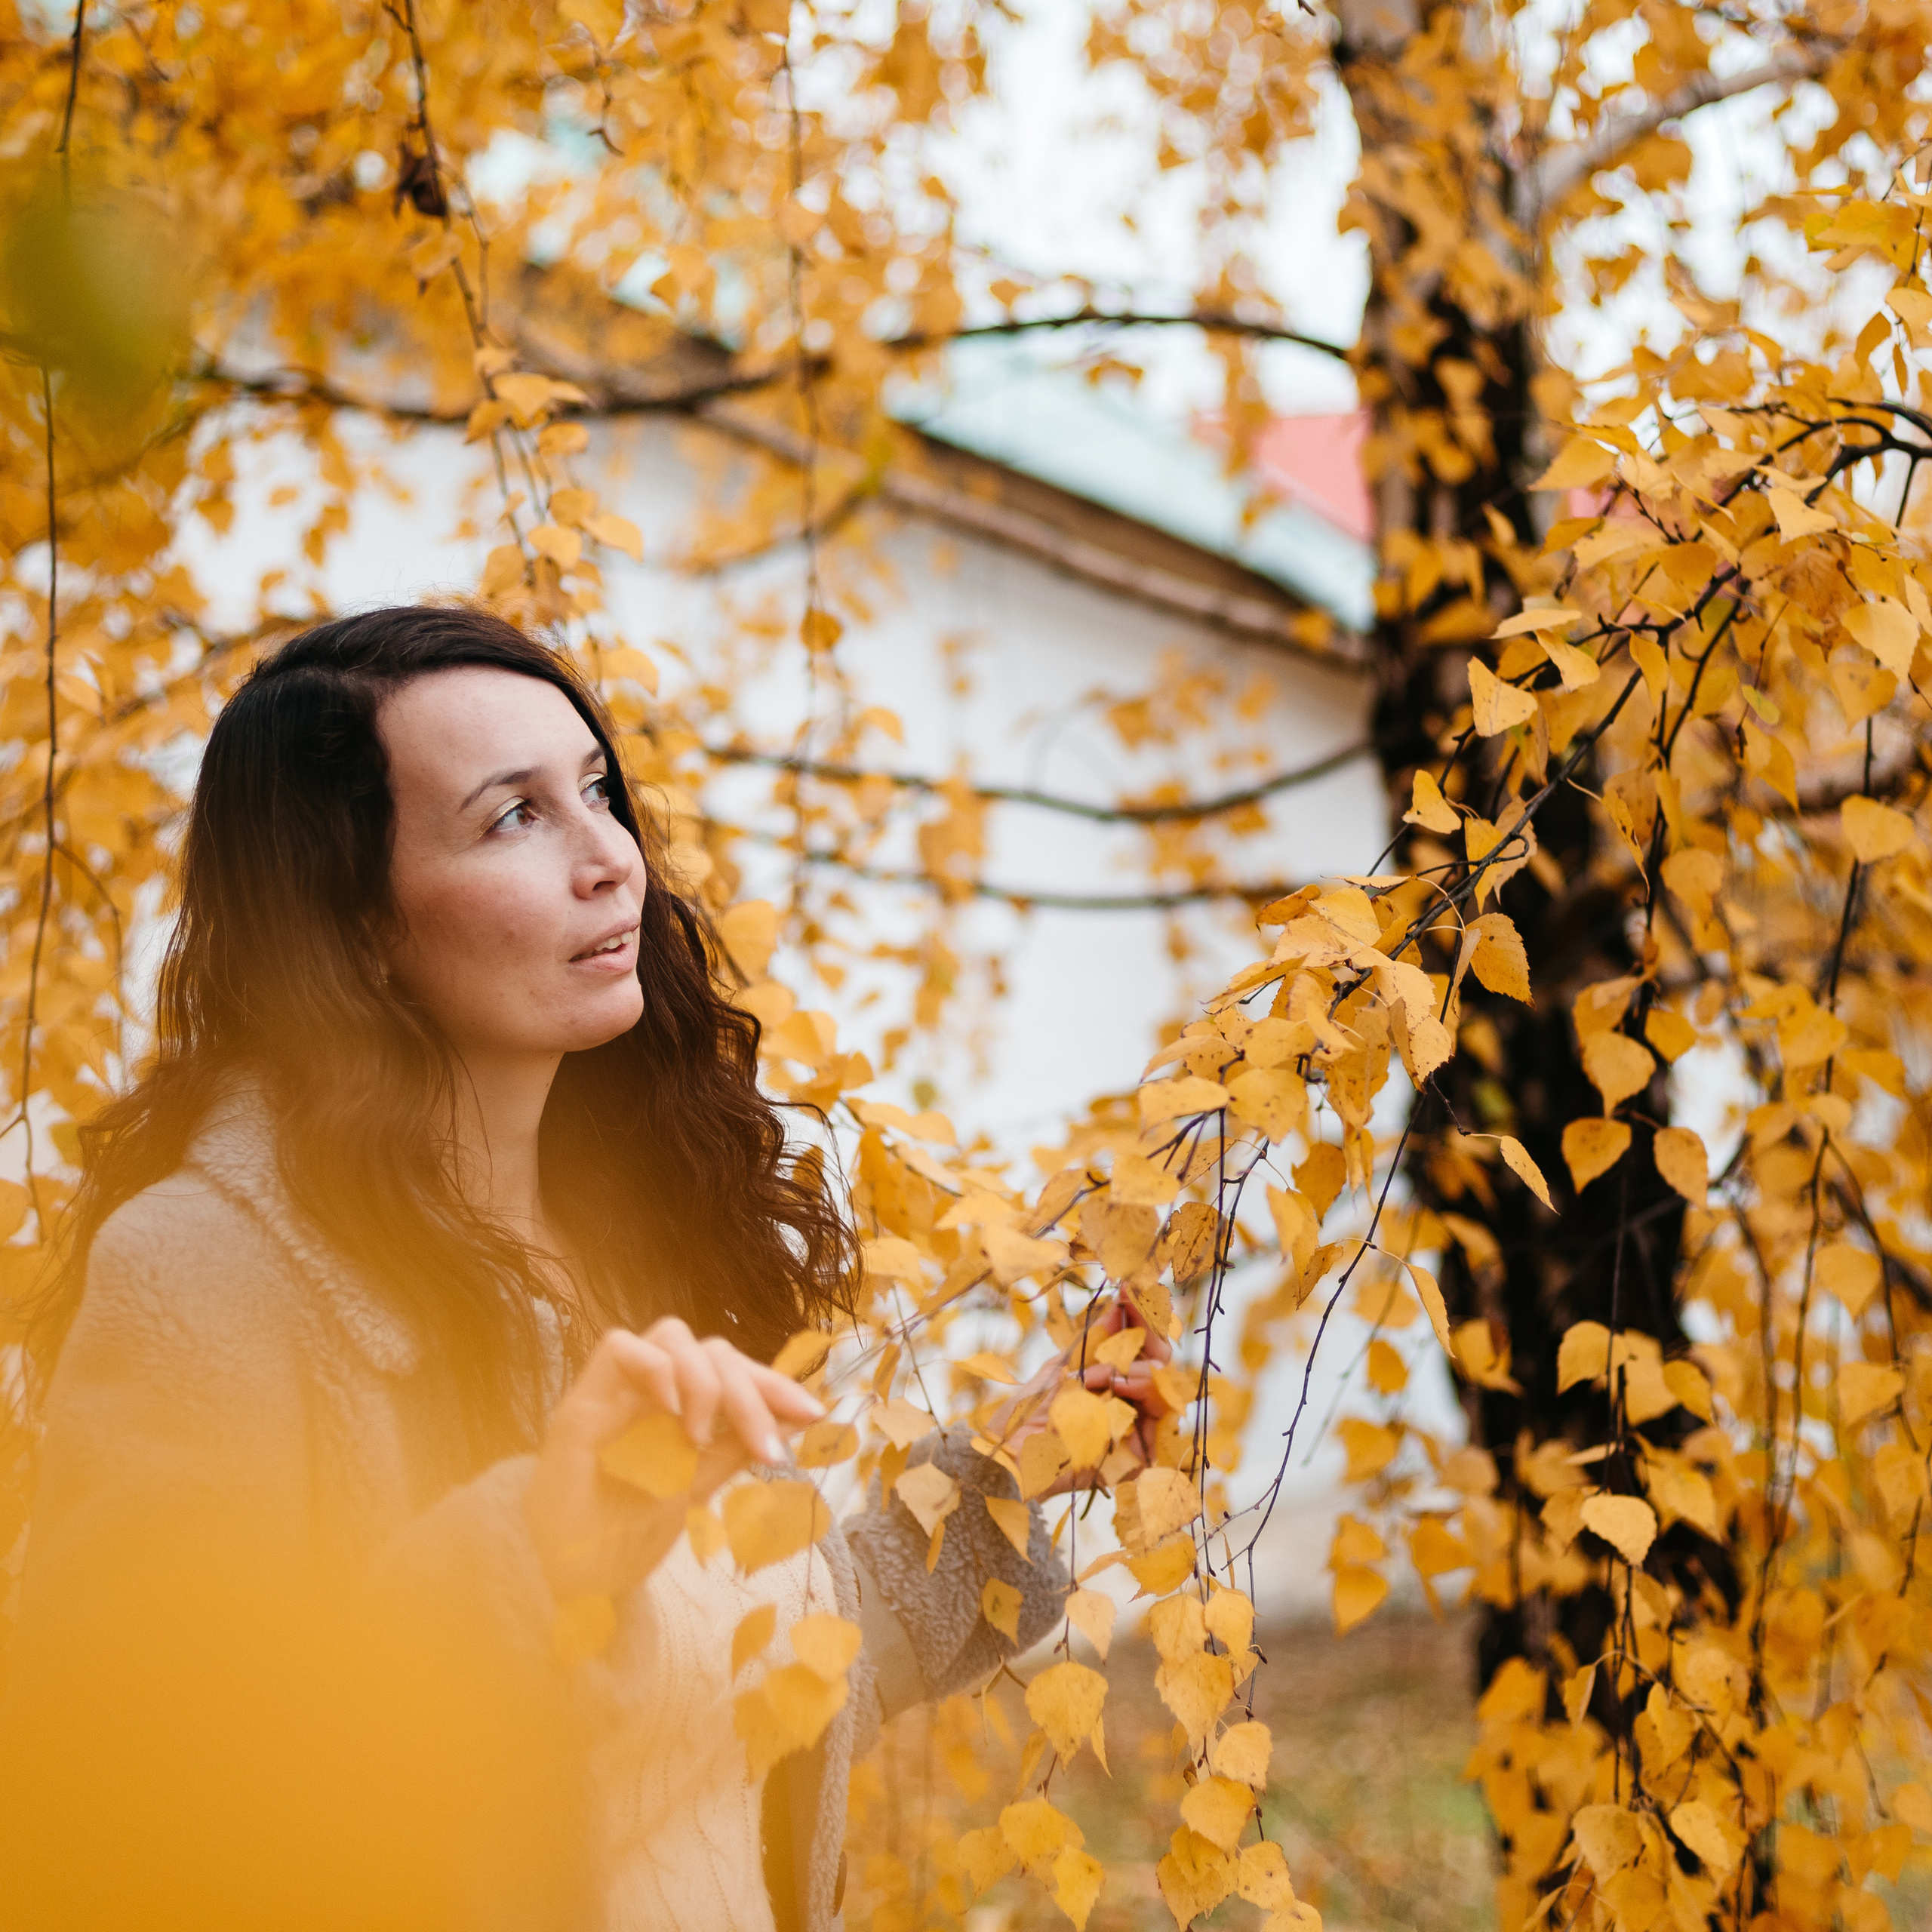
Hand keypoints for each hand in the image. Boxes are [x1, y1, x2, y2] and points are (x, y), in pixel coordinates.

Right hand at [522, 1317, 823, 1602]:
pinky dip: (654, 1368)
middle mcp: (650, 1393)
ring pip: (672, 1334)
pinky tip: (669, 1412)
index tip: (814, 1413)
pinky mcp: (580, 1403)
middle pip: (712, 1350)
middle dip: (751, 1389)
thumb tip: (796, 1416)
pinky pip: (617, 1347)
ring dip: (703, 1379)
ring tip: (700, 1435)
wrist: (565, 1584)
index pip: (734, 1370)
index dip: (775, 1384)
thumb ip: (736, 1448)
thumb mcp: (696, 1489)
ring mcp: (615, 1394)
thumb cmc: (623, 1538)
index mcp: (680, 1409)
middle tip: (766, 1446)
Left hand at [993, 1297, 1176, 1494]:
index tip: (1129, 1288)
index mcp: (1114, 1388)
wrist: (1006, 1455)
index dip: (1143, 1317)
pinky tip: (1109, 1386)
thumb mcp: (1060, 1368)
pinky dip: (1136, 1392)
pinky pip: (1159, 1417)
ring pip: (1165, 1387)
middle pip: (1163, 1364)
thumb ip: (1094, 1342)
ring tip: (1092, 1375)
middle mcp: (1131, 1410)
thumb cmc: (1025, 1417)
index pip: (1145, 1349)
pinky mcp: (1139, 1461)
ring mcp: (1137, 1435)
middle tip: (1122, 1317)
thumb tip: (1119, 1307)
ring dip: (1130, 1369)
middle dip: (1145, 1335)